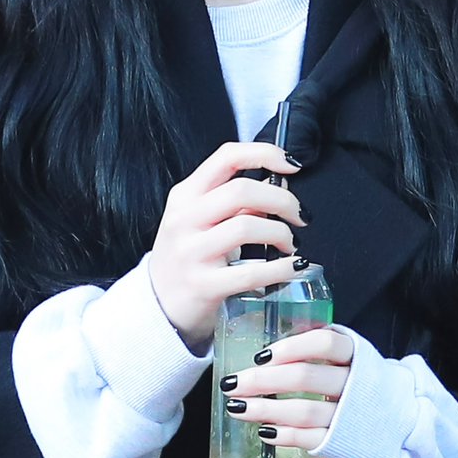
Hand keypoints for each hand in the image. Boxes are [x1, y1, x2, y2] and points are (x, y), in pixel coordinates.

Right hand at [149, 141, 307, 349]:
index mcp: (186, 195)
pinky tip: (293, 267)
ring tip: (290, 244)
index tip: (292, 164)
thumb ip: (233, 200)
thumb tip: (280, 182)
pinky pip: (251, 272)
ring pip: (247, 227)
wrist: (157, 304)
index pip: (227, 156)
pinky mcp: (203, 285)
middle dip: (282, 200)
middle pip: (242, 191)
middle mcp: (185, 219)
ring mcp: (191, 252)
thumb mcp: (198, 219)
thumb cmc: (187, 255)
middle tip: (300, 215)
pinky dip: (281, 268)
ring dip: (281, 233)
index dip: (265, 154)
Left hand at [220, 327, 353, 449]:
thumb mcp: (349, 360)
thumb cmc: (358, 386)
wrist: (395, 426)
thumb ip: (317, 350)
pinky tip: (264, 431)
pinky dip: (284, 435)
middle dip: (263, 380)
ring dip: (266, 410)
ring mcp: (350, 416)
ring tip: (237, 408)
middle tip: (232, 383)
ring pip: (304, 410)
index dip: (292, 347)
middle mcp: (355, 383)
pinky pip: (310, 439)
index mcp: (356, 354)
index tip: (261, 355)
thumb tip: (266, 349)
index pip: (325, 342)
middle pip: (306, 377)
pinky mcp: (344, 444)